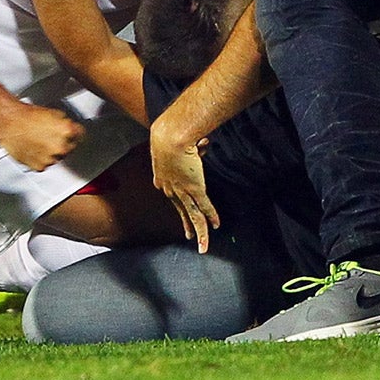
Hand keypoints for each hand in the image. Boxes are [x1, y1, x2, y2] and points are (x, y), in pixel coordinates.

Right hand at [0, 100, 83, 171]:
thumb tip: (70, 129)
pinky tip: (35, 148)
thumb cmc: (26, 116)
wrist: (9, 122)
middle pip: (69, 148)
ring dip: (51, 152)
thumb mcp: (52, 113)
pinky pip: (45, 164)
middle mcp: (60, 147)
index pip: (81, 135)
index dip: (76, 133)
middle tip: (51, 136)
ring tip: (40, 141)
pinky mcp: (39, 166)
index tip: (74, 134)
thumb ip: (64, 123)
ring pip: (57, 158)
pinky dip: (41, 159)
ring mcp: (50, 158)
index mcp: (66, 131)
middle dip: (63, 143)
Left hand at [150, 113, 217, 252]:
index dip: (180, 205)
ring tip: (203, 247)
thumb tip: (203, 143)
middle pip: (181, 211)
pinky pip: (204, 206)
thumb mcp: (179, 143)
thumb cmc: (170, 133)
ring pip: (193, 215)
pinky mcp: (193, 189)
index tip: (183, 212)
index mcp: (163, 178)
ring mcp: (182, 191)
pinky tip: (216, 225)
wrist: (169, 136)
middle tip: (190, 237)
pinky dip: (211, 216)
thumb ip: (191, 147)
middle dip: (187, 225)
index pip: (173, 196)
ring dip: (200, 232)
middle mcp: (170, 189)